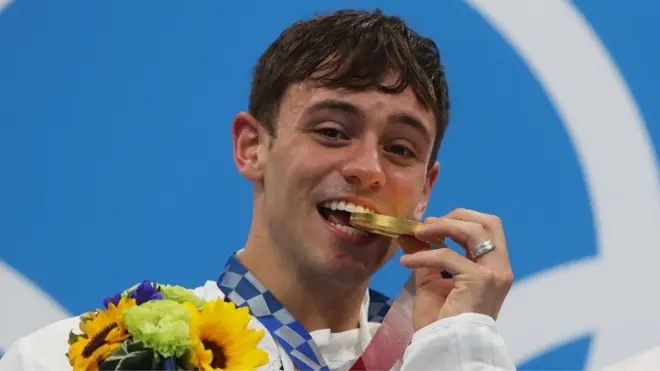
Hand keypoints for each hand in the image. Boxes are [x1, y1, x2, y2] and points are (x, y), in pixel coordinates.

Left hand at [398, 208, 513, 330]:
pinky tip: (406, 263)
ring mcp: (493, 274)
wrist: (443, 345)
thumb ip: (425, 253)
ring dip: (440, 227)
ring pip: (473, 231)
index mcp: (493, 268)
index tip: (431, 225)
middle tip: (428, 224)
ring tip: (416, 234)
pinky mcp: (480, 280)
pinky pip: (447, 255)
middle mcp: (500, 268)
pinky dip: (423, 255)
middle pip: (489, 223)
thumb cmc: (441, 319)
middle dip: (457, 216)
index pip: (487, 229)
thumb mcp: (430, 278)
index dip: (460, 219)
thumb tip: (407, 231)